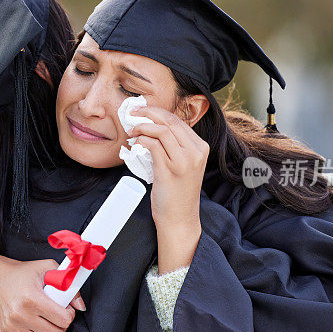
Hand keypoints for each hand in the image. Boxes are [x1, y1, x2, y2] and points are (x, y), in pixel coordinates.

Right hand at [0, 257, 85, 331]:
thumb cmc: (21, 273)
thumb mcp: (46, 268)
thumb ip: (68, 284)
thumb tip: (80, 305)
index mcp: (32, 298)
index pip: (63, 319)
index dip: (69, 314)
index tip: (65, 308)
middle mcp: (21, 315)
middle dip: (61, 325)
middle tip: (57, 315)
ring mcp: (12, 327)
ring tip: (47, 323)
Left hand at [128, 105, 206, 269]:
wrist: (179, 219)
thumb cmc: (176, 192)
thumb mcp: (182, 164)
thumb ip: (174, 146)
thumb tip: (153, 126)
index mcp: (201, 147)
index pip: (177, 120)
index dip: (157, 112)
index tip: (142, 112)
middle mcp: (196, 151)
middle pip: (169, 121)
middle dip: (148, 113)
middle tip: (132, 115)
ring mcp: (184, 161)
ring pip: (161, 130)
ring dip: (142, 127)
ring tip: (131, 132)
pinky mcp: (170, 170)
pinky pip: (153, 145)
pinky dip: (141, 140)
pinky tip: (135, 144)